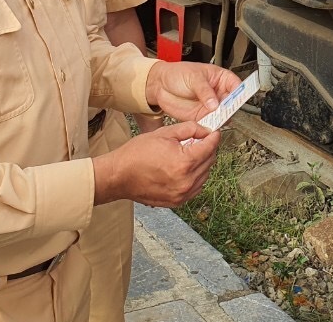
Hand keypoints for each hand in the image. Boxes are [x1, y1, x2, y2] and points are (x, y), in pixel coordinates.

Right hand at [93, 121, 219, 206]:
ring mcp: (182, 194)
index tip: (213, 132)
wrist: (118, 176)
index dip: (213, 137)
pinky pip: (196, 187)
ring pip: (205, 175)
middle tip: (201, 140)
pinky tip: (186, 168)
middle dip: (208, 149)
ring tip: (190, 153)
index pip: (210, 147)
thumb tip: (205, 131)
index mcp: (184, 162)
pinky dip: (196, 177)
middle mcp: (186, 181)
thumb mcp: (163, 133)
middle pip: (210, 161)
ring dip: (202, 163)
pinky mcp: (177, 202)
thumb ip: (189, 129)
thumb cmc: (136, 154)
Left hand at [145, 62, 240, 122]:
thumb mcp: (193, 77)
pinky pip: (211, 122)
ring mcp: (210, 105)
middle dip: (231, 108)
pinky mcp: (201, 116)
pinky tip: (210, 124)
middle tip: (226, 110)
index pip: (236, 85)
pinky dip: (211, 125)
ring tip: (217, 117)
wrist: (160, 85)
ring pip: (223, 114)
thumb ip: (204, 91)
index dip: (239, 92)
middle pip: (232, 103)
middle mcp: (217, 93)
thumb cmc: (177, 74)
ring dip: (221, 118)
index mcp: (220, 79)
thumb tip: (214, 103)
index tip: (238, 99)